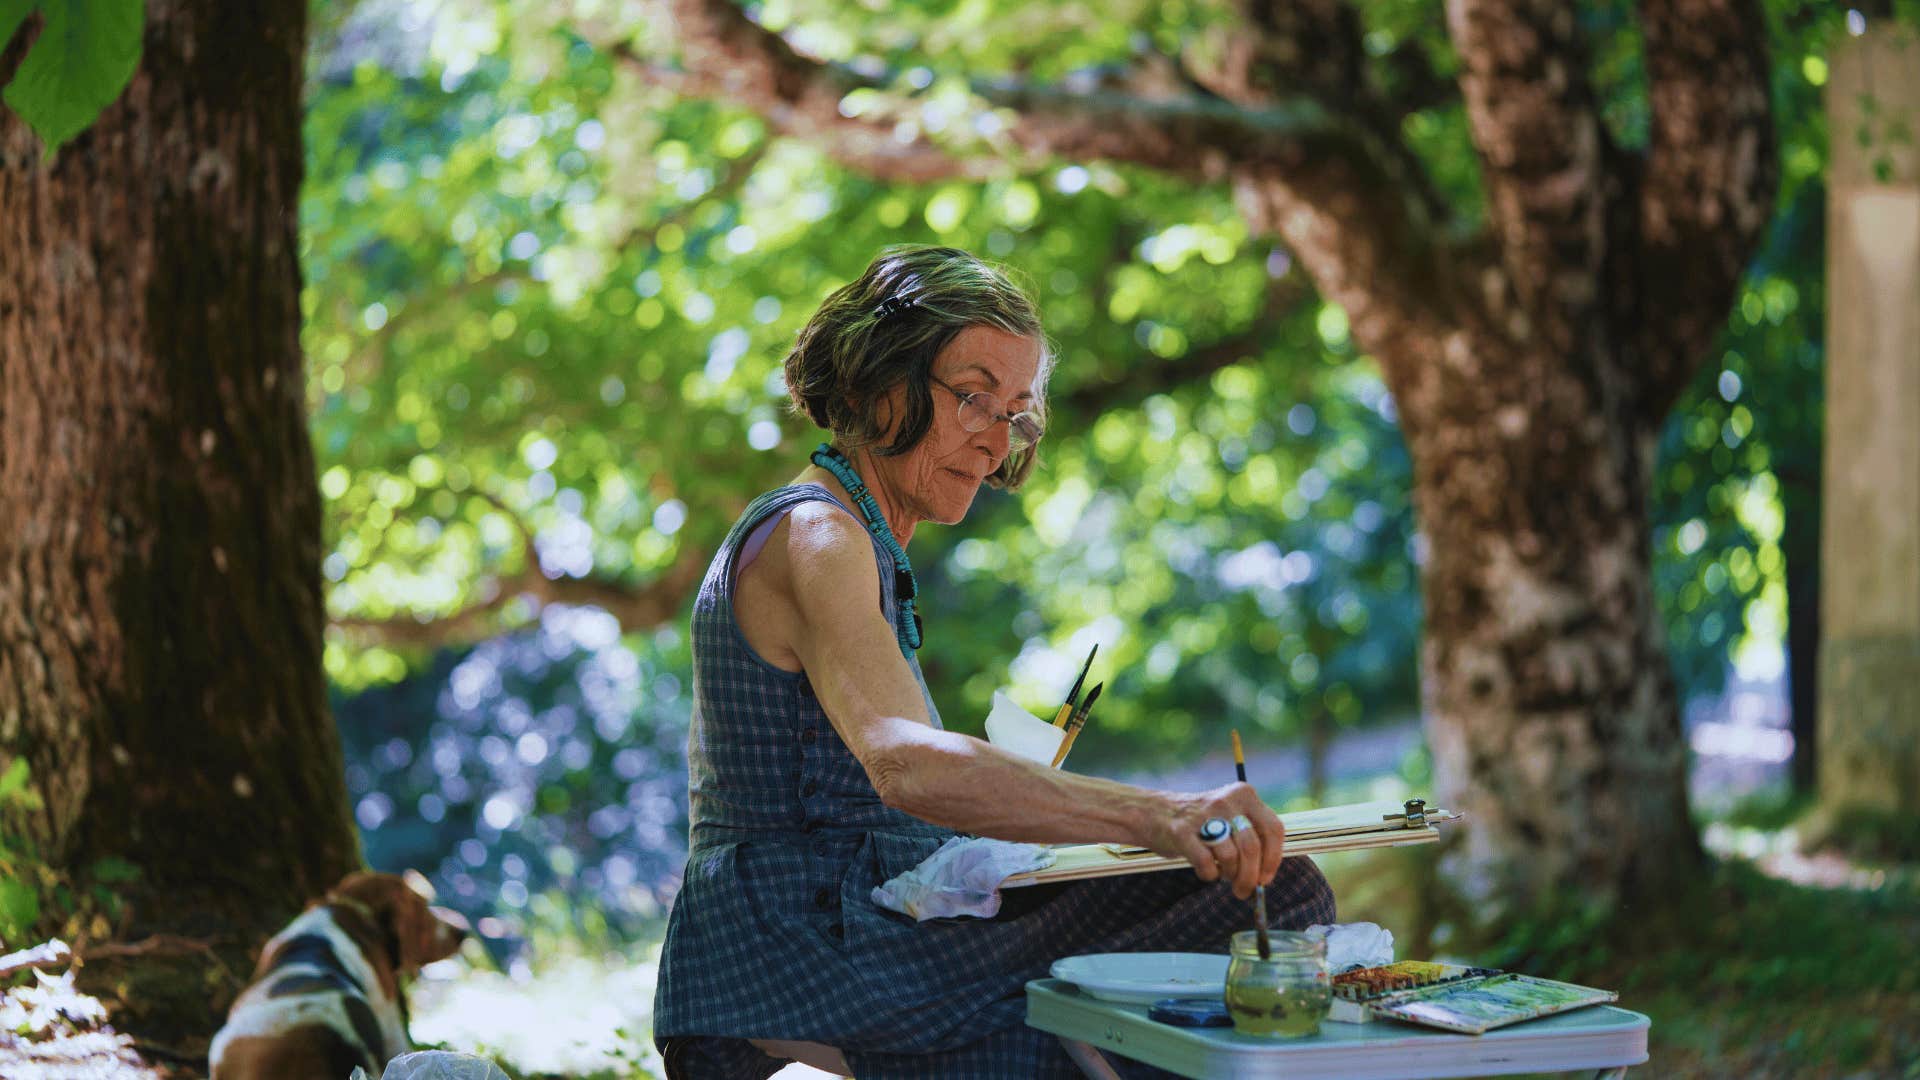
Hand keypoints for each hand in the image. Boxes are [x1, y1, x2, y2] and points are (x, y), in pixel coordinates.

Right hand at [1147, 784, 1285, 900]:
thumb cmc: (1201, 822)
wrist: (1154, 812)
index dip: (1273, 859)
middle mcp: (1226, 800)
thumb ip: (1250, 837)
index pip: (1273, 829)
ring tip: (1224, 877)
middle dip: (1251, 876)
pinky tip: (1206, 871)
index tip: (1265, 879)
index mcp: (1244, 795)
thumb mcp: (1230, 816)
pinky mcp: (1181, 831)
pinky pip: (1206, 863)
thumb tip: (1263, 876)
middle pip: (1252, 847)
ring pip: (1231, 857)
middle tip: (1245, 891)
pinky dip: (1209, 875)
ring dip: (1231, 876)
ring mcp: (1202, 815)